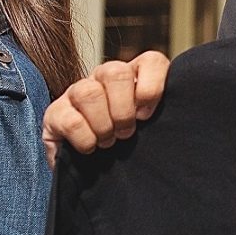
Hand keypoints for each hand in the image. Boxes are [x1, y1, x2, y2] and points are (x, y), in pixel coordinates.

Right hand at [42, 52, 169, 161]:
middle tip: (127, 132)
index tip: (147, 116)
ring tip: (108, 142)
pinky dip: (84, 137)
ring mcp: (76, 93)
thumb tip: (180, 112)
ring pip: (88, 92)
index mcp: (132, 77)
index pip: (150, 62)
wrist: (92, 172)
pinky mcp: (55, 114)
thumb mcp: (150, 130)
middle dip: (123, 109)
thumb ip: (164, 116)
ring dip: (103, 124)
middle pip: (114, 71)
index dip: (152, 87)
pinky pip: (69, 118)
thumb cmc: (127, 148)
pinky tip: (90, 148)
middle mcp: (102, 79)